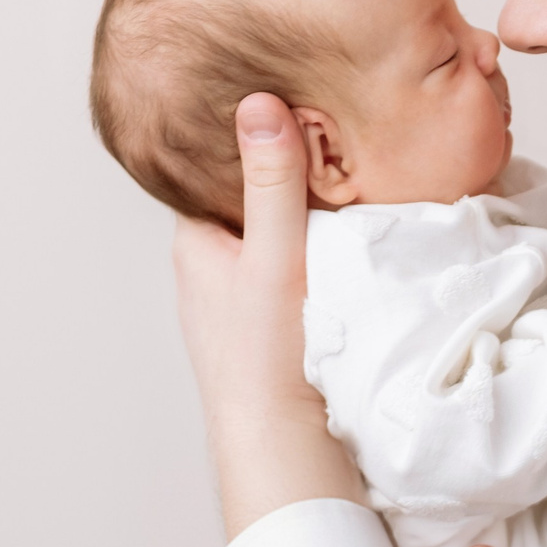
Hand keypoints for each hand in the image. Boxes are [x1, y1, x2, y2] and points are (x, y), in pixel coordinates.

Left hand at [171, 93, 362, 536]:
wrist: (282, 447)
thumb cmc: (265, 358)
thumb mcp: (274, 255)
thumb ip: (273, 182)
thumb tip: (259, 102)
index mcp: (195, 244)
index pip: (211, 166)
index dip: (246, 133)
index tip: (284, 99)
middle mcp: (209, 270)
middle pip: (246, 198)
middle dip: (282, 170)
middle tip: (329, 130)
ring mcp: (238, 300)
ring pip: (272, 235)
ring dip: (304, 214)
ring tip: (348, 176)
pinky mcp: (268, 325)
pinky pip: (292, 267)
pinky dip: (316, 249)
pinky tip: (351, 240)